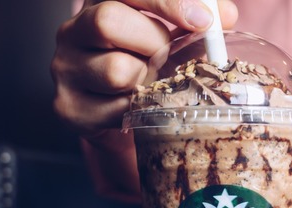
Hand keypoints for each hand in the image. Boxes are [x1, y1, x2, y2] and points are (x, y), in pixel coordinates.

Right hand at [51, 0, 237, 134]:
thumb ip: (195, 18)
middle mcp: (72, 30)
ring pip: (117, 70)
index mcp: (99, 0)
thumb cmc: (147, 62)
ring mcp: (66, 69)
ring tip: (152, 83)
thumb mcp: (170, 33)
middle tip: (168, 57)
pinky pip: (118, 109)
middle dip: (154, 42)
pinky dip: (142, 109)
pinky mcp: (70, 108)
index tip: (202, 21)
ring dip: (149, 81)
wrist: (118, 112)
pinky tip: (142, 105)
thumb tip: (225, 14)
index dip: (166, 1)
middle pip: (109, 21)